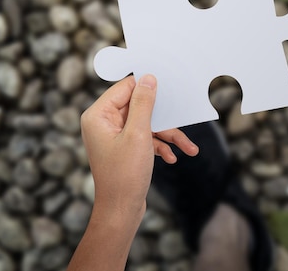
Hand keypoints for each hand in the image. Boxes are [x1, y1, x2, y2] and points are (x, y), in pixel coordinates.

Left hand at [80, 75, 198, 215]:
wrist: (121, 211)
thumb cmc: (124, 174)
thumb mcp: (138, 134)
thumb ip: (144, 103)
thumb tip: (148, 78)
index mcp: (99, 115)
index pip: (125, 88)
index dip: (147, 86)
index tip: (169, 85)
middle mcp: (104, 123)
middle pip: (140, 106)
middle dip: (164, 117)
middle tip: (183, 115)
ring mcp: (114, 136)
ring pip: (147, 124)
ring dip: (168, 135)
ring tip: (188, 148)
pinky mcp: (124, 148)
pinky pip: (146, 138)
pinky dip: (160, 146)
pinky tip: (172, 158)